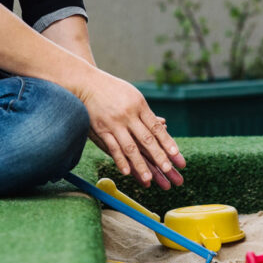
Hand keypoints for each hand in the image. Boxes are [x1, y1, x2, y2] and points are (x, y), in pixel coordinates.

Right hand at [77, 70, 185, 188]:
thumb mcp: (133, 96)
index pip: (156, 128)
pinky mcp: (101, 129)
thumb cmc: (113, 90)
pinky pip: (112, 147)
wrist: (87, 83)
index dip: (167, 142)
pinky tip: (126, 172)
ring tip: (148, 180)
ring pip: (130, 147)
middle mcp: (129, 114)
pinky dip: (120, 160)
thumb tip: (164, 124)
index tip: (176, 155)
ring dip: (139, 165)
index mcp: (140, 105)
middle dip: (158, 156)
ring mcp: (115, 123)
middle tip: (169, 170)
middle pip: (147, 139)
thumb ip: (147, 113)